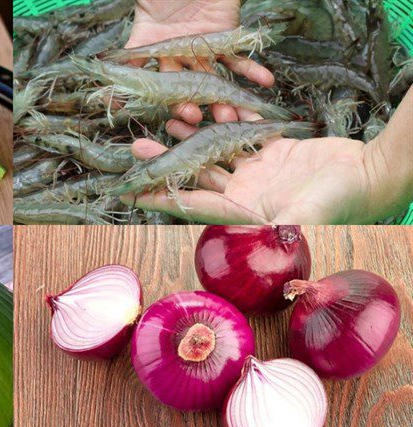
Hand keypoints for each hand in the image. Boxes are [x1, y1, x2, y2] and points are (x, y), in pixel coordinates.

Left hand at [120, 131, 400, 223]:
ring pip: (213, 152)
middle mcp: (244, 194)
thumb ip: (280, 227)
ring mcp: (256, 173)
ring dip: (190, 137)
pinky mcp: (271, 153)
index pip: (192, 205)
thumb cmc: (342, 201)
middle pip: (195, 175)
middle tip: (137, 145)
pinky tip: (205, 109)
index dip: (162, 199)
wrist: (370, 176)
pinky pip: (240, 135)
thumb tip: (260, 238)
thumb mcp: (307, 216)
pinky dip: (224, 122)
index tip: (133, 193)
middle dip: (165, 162)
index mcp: (244, 212)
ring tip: (168, 119)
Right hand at [127, 0, 274, 129]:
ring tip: (235, 114)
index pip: (155, 82)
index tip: (175, 115)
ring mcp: (202, 50)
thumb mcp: (142, 12)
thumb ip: (130, 47)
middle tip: (201, 119)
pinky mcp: (224, 39)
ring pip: (213, 80)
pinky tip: (266, 81)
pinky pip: (239, 58)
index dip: (164, 100)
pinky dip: (252, 70)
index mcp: (153, 51)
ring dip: (224, 98)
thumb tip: (108, 76)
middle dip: (194, 105)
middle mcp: (177, 57)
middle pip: (186, 87)